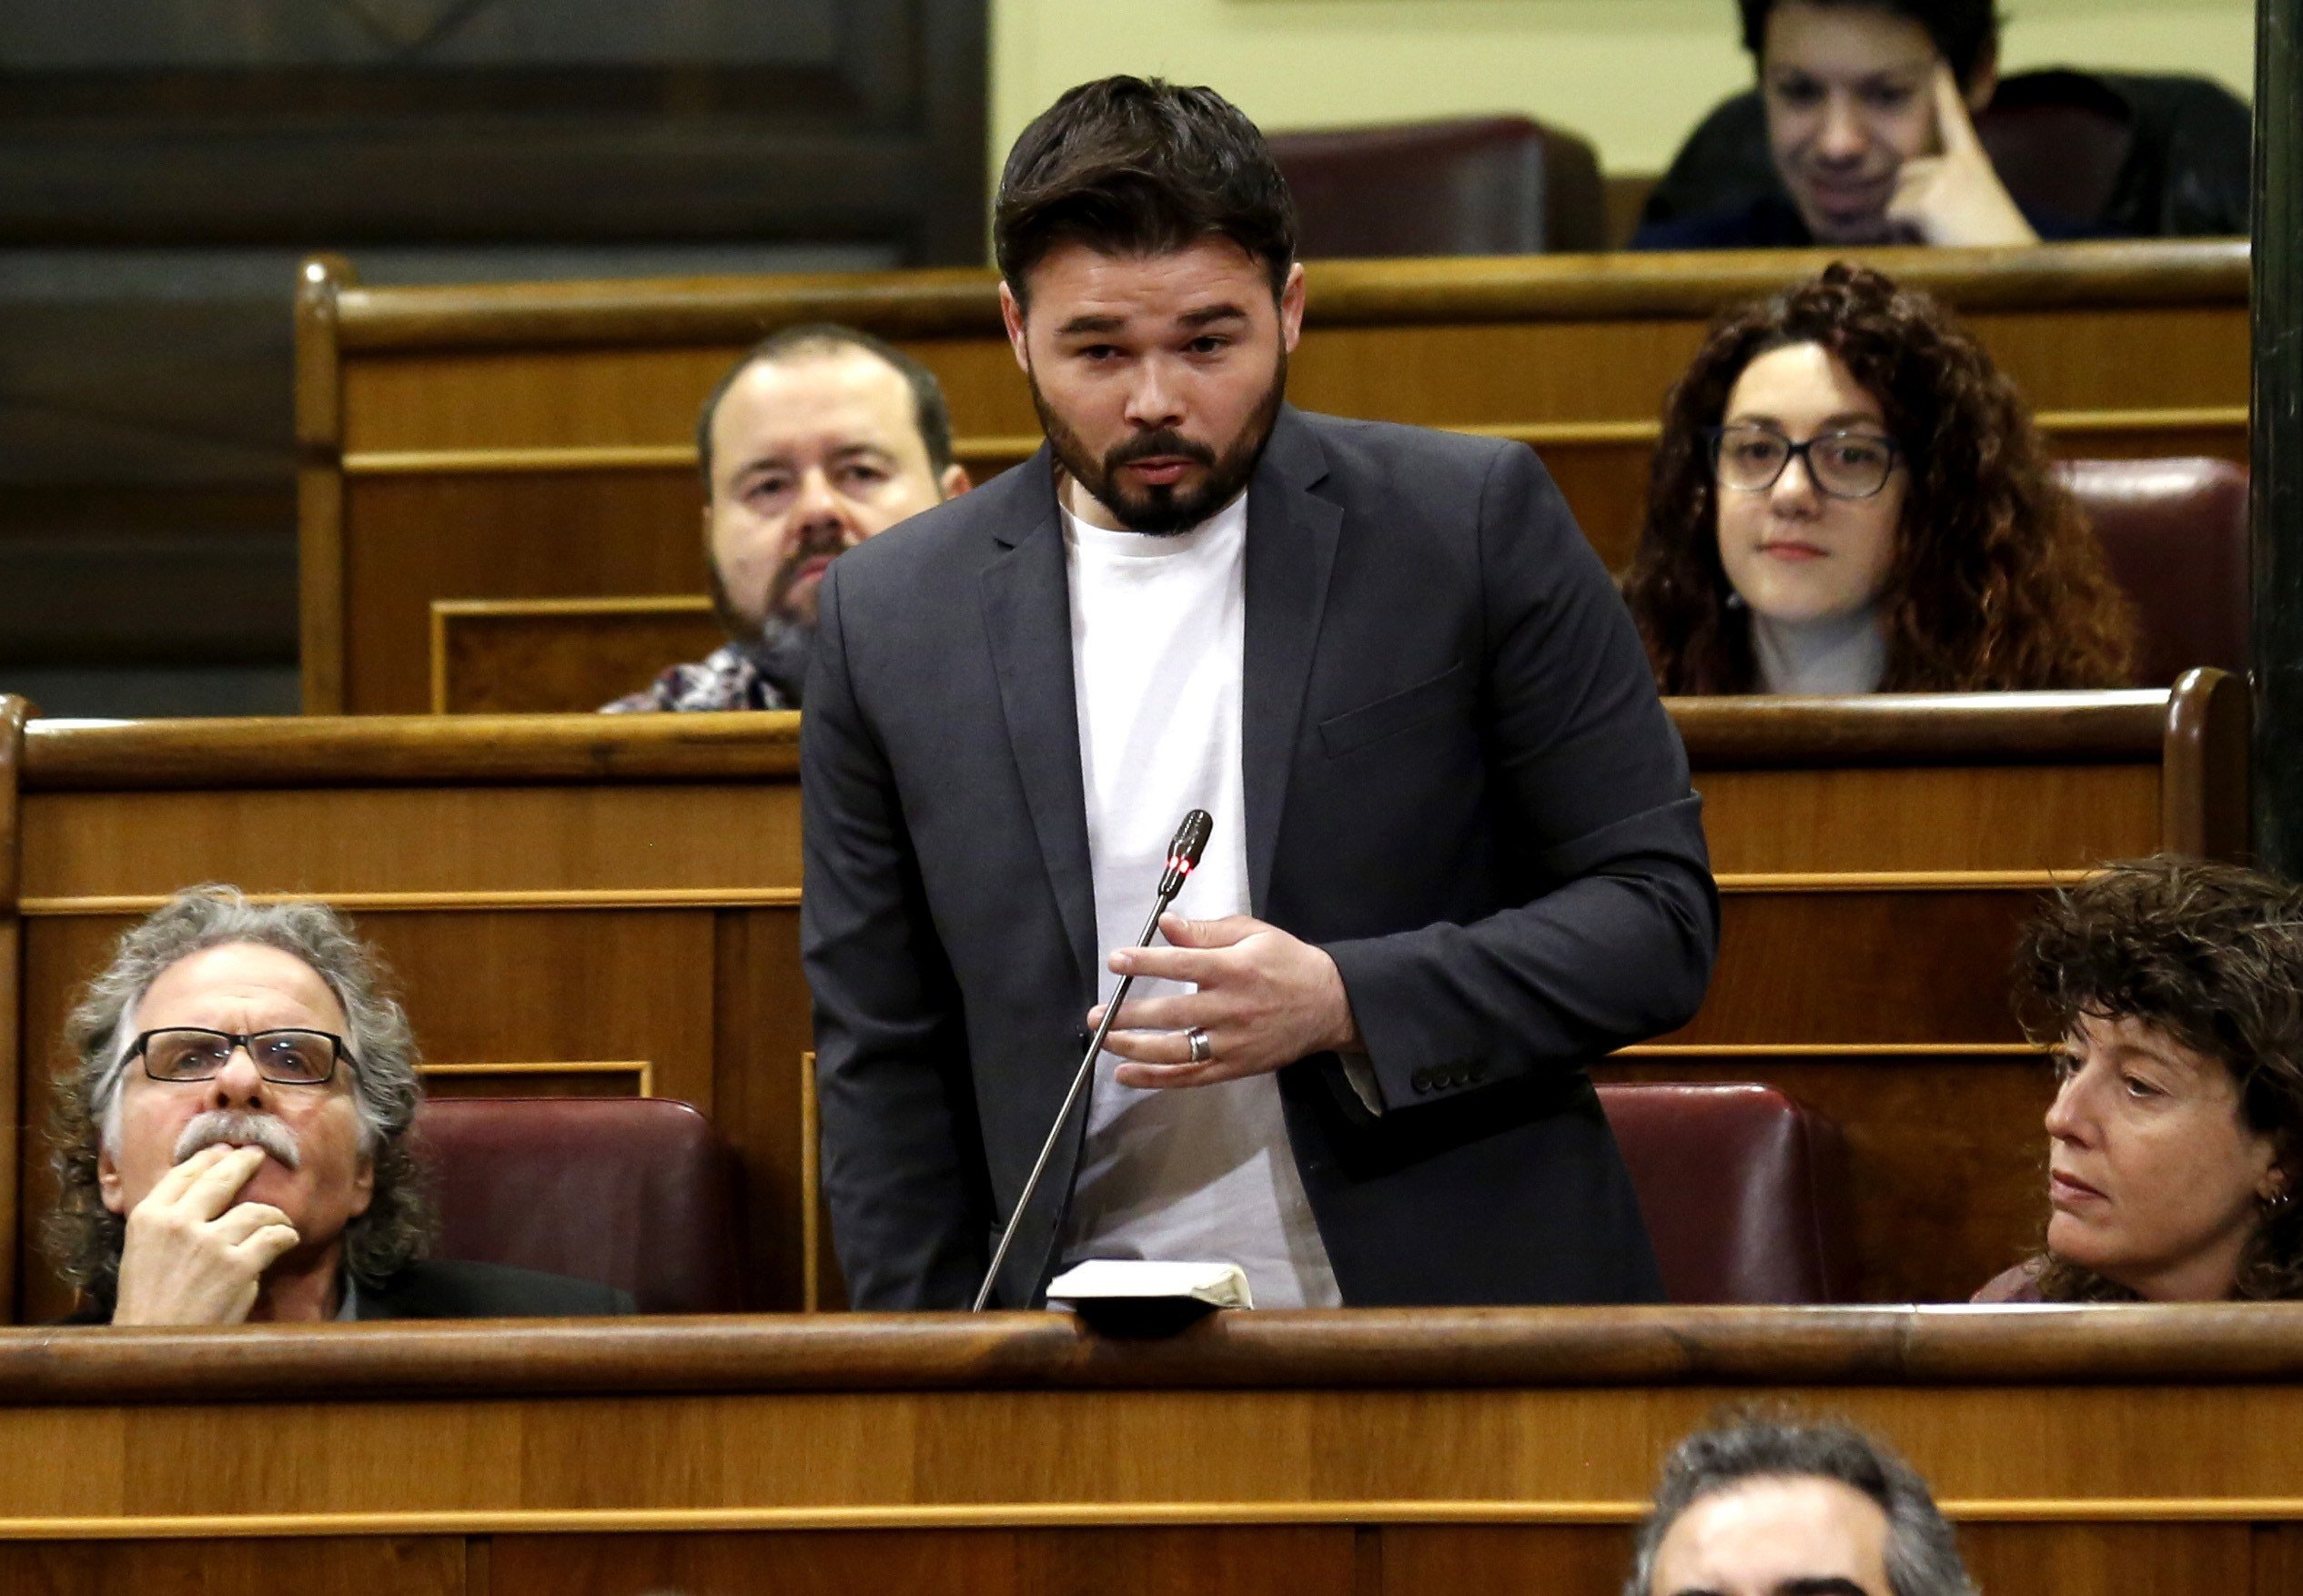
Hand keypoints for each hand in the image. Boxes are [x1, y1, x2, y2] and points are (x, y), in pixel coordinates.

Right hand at [110, 1144, 300, 1325]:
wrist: (154, 1345)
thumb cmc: (148, 1304)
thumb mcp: (143, 1252)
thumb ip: (168, 1221)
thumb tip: (201, 1191)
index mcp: (148, 1218)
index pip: (184, 1174)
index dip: (209, 1159)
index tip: (225, 1150)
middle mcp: (178, 1223)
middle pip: (221, 1179)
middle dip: (243, 1163)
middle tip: (257, 1155)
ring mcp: (210, 1243)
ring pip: (256, 1210)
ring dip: (273, 1214)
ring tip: (278, 1220)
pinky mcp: (239, 1265)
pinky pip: (274, 1236)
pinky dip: (285, 1235)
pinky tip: (287, 1238)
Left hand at [1089, 913, 1361, 1088]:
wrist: (1331, 1005)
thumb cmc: (1288, 963)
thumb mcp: (1253, 933)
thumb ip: (1207, 931)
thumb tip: (1166, 925)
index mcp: (1234, 969)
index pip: (1182, 965)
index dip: (1145, 963)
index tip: (1116, 961)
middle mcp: (1230, 1008)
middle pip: (1172, 1014)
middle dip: (1128, 1015)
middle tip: (1095, 1014)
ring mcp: (1232, 1042)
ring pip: (1176, 1051)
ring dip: (1135, 1049)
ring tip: (1104, 1041)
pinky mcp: (1234, 1067)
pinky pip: (1190, 1077)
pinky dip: (1156, 1079)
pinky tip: (1126, 1074)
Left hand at [1885, 65, 2037, 246]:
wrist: (2013, 267)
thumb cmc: (1993, 250)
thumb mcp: (1974, 210)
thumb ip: (1944, 195)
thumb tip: (1902, 202)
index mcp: (1974, 165)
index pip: (1955, 123)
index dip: (1946, 93)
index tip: (1939, 64)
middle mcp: (1958, 165)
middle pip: (1904, 175)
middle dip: (1907, 203)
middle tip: (1939, 231)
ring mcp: (1942, 179)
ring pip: (1895, 199)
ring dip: (1905, 223)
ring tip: (1941, 238)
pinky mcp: (1926, 201)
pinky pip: (1893, 218)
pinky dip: (1904, 235)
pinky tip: (1934, 242)